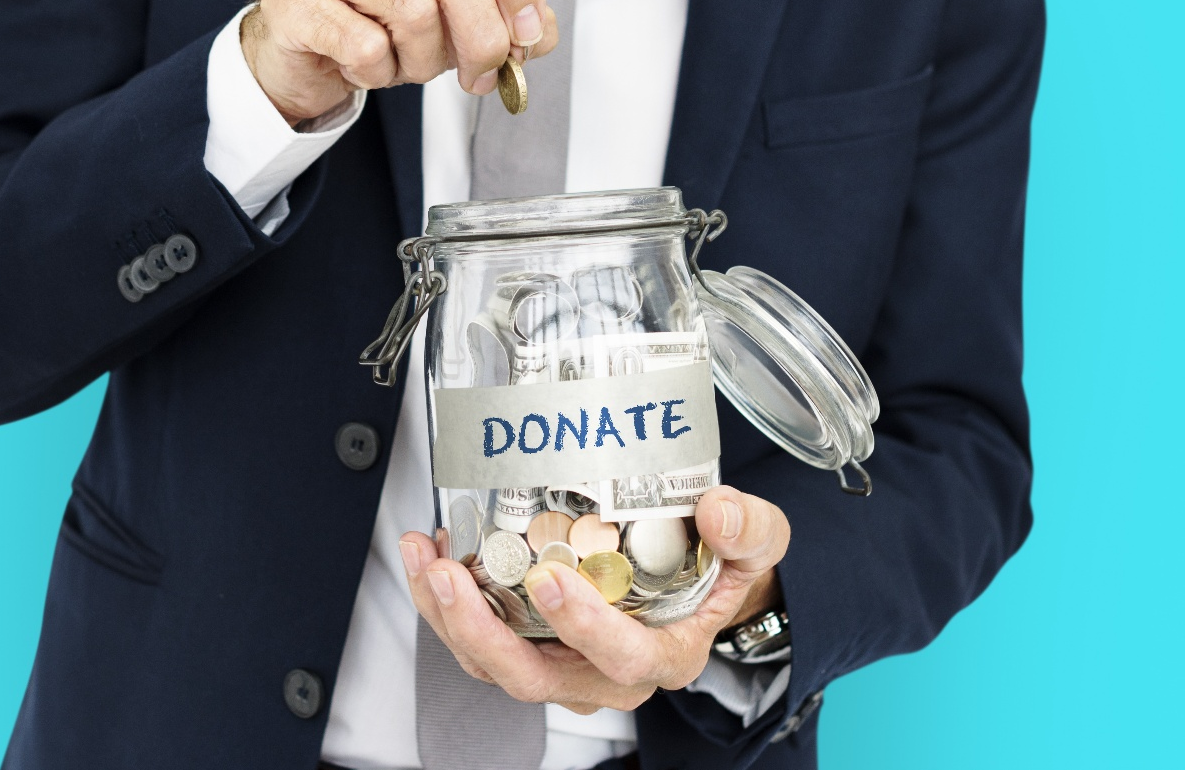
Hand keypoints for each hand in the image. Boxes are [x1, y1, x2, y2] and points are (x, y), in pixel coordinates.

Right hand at [241, 0, 559, 124]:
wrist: (306, 55)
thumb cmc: (385, 26)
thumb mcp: (457, 20)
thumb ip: (508, 19)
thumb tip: (539, 33)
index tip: (526, 33)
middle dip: (483, 37)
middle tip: (481, 75)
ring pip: (415, 12)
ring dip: (422, 62)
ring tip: (403, 64)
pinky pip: (366, 46)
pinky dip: (379, 74)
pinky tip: (365, 68)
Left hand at [398, 486, 790, 713]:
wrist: (701, 580)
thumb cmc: (720, 568)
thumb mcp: (757, 543)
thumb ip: (747, 528)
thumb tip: (718, 508)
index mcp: (665, 653)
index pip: (623, 657)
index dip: (583, 627)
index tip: (549, 581)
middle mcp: (607, 674)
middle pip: (535, 677)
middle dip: (483, 631)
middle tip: (452, 575)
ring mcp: (563, 665)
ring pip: (495, 664)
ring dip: (449, 616)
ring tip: (427, 559)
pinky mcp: (530, 646)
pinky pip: (480, 641)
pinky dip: (449, 602)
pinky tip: (438, 554)